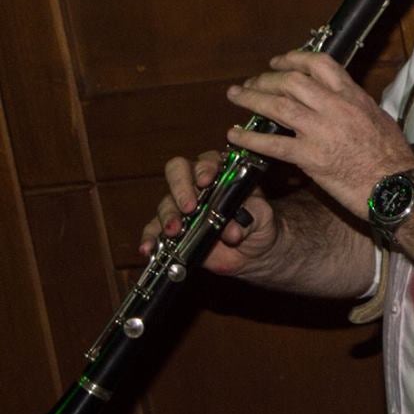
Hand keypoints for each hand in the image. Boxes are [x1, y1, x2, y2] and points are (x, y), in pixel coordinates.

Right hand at [142, 150, 279, 278]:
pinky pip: (154, 231)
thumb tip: (232, 230)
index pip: (206, 161)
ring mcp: (181, 208)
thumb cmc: (260, 225)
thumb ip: (252, 218)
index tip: (206, 181)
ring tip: (174, 231)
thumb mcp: (264, 218)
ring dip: (168, 216)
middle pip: (177, 173)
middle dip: (180, 188)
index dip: (204, 168)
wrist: (255, 252)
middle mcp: (197, 186)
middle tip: (189, 206)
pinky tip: (148, 248)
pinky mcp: (172, 230)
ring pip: (165, 203)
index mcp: (221, 174)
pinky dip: (150, 239)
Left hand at [224, 50, 413, 220]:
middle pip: (292, 81)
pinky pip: (272, 144)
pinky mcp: (310, 158)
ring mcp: (321, 132)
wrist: (398, 187)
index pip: (320, 64)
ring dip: (251, 98)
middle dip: (266, 79)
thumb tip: (345, 101)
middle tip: (253, 82)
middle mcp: (335, 108)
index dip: (293, 59)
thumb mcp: (380, 120)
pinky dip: (249, 138)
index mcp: (354, 97)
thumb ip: (357, 107)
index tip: (278, 62)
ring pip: (277, 105)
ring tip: (236, 96)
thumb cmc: (394, 158)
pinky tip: (234, 135)